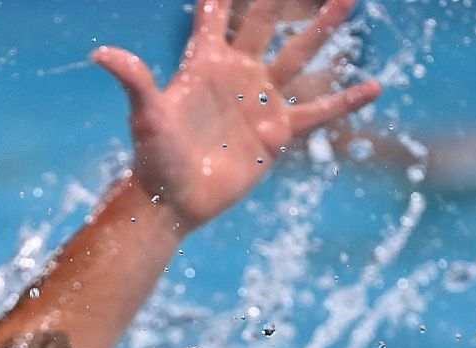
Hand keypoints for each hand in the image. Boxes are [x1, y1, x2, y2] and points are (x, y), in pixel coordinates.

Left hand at [93, 0, 381, 228]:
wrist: (174, 201)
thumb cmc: (155, 158)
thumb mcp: (145, 115)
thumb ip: (134, 80)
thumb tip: (100, 53)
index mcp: (205, 63)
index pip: (214, 14)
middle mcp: (237, 74)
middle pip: (265, 21)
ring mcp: (260, 100)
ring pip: (299, 55)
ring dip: (324, 27)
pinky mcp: (278, 132)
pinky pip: (319, 111)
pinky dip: (347, 101)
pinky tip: (375, 86)